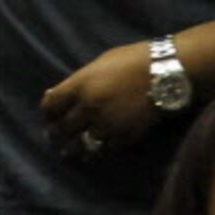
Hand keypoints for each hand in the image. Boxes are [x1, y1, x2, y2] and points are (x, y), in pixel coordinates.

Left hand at [42, 41, 157, 161]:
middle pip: (62, 129)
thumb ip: (78, 82)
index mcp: (79, 86)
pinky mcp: (126, 136)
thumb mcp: (98, 64)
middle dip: (55, 135)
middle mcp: (88, 107)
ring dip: (73, 150)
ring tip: (69, 154)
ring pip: (82, 145)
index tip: (50, 117)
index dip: (48, 113)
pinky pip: (106, 149)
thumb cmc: (132, 60)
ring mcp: (107, 124)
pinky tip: (95, 152)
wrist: (166, 72)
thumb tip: (58, 94)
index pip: (50, 105)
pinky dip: (99, 152)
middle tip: (54, 139)